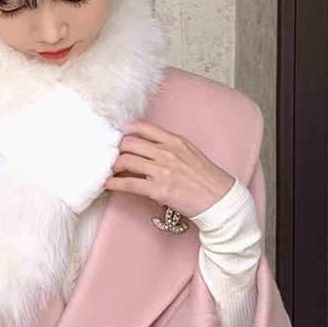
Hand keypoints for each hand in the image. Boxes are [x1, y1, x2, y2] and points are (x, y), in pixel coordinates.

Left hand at [103, 120, 235, 220]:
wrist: (219, 199)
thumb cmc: (206, 178)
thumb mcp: (190, 153)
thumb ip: (170, 147)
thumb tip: (148, 148)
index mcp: (175, 141)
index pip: (143, 127)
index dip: (126, 130)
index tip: (117, 134)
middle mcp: (167, 152)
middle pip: (129, 143)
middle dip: (115, 149)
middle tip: (110, 156)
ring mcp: (162, 171)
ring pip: (125, 160)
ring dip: (113, 166)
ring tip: (109, 171)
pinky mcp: (158, 190)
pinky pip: (128, 183)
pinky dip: (114, 184)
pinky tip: (108, 185)